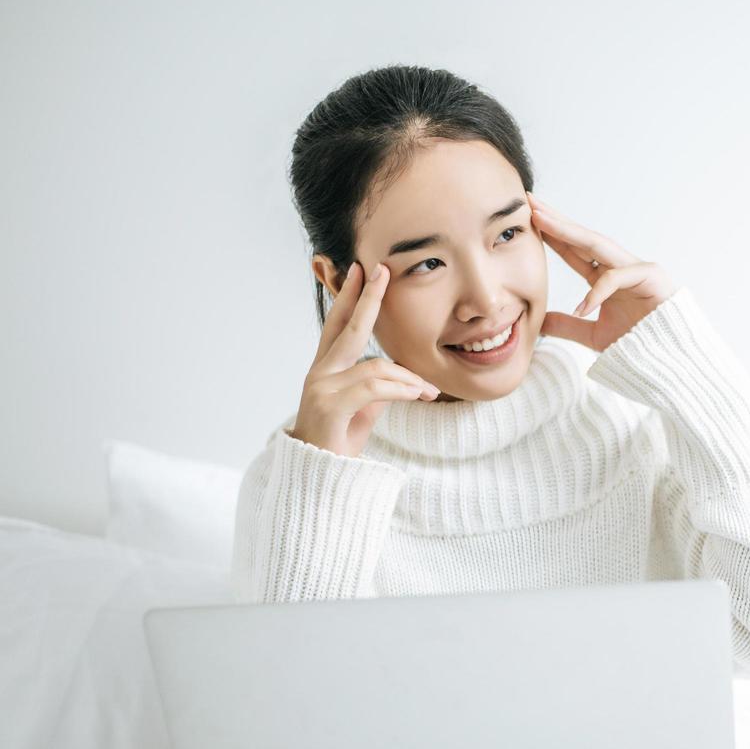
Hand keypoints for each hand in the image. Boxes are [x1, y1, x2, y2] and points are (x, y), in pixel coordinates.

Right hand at [290, 261, 441, 457]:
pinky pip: (375, 388)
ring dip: (410, 378)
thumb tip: (401, 375)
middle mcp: (319, 372)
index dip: (349, 297)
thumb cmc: (338, 443)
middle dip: (368, 297)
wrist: (320, 478)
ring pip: (375, 366)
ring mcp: (321, 387)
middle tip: (381, 270)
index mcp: (325, 368)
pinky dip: (403, 390)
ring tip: (430, 392)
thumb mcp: (364, 410)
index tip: (361, 271)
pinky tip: (420, 396)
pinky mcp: (330, 406)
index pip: (338, 324)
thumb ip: (377, 387)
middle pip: (348, 326)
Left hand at [527, 192, 679, 352]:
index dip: (552, 235)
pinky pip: (617, 278)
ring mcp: (636, 268)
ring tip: (542, 219)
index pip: (574, 251)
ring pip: (598, 244)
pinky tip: (583, 308)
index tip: (529, 220)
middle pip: (583, 238)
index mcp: (606, 278)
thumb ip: (569, 327)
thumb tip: (541, 322)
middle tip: (530, 201)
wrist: (668, 359)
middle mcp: (619, 267)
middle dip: (556, 220)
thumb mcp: (594, 336)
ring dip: (568, 230)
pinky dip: (598, 292)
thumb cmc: (639, 344)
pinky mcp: (651, 276)